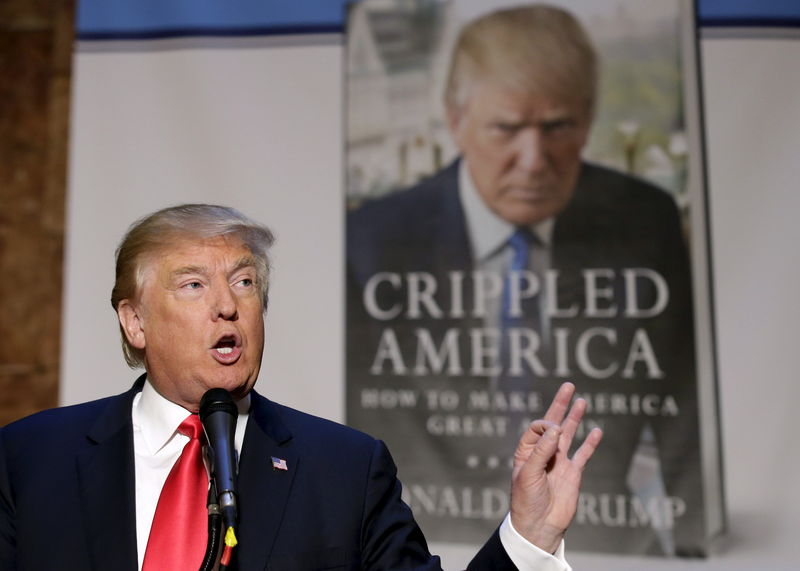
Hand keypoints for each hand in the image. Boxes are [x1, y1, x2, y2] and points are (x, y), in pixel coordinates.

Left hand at [509, 382, 601, 553]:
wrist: (539, 526)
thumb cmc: (526, 500)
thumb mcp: (528, 474)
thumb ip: (542, 450)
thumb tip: (555, 427)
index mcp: (527, 451)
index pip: (539, 427)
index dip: (547, 424)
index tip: (553, 431)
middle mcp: (544, 453)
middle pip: (553, 423)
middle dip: (560, 405)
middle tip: (568, 386)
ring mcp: (559, 462)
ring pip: (569, 435)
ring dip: (574, 418)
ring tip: (581, 401)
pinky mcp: (573, 474)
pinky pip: (583, 454)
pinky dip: (590, 443)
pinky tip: (596, 431)